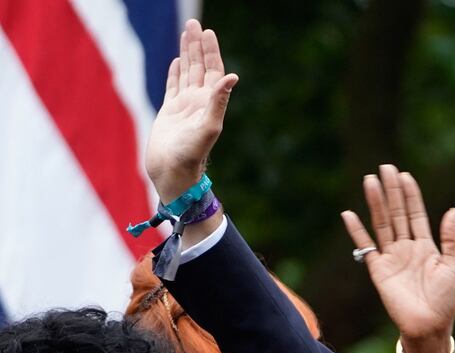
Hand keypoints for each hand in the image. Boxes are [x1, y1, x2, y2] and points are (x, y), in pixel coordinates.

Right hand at [145, 19, 236, 199]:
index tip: (208, 32)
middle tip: (195, 24)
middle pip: (200, 67)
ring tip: (186, 34)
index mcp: (209, 103)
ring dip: (187, 54)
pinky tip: (177, 62)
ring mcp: (184, 106)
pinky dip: (176, 73)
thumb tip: (232, 77)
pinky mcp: (170, 112)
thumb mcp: (208, 126)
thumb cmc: (190, 154)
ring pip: (187, 73)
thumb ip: (219, 101)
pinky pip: (173, 87)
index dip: (211, 52)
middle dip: (198, 46)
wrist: (173, 173)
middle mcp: (199, 102)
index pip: (213, 71)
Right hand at [341, 167, 454, 352]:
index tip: (404, 175)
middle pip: (396, 213)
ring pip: (381, 224)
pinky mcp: (378, 270)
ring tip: (369, 181)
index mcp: (427, 246)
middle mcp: (407, 248)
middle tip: (385, 167)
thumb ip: (451, 239)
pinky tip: (349, 214)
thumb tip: (453, 210)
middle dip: (391, 191)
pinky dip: (357, 232)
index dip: (410, 195)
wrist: (430, 326)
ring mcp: (391, 258)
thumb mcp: (454, 266)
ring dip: (375, 203)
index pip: (416, 214)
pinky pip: (366, 247)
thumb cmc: (446, 301)